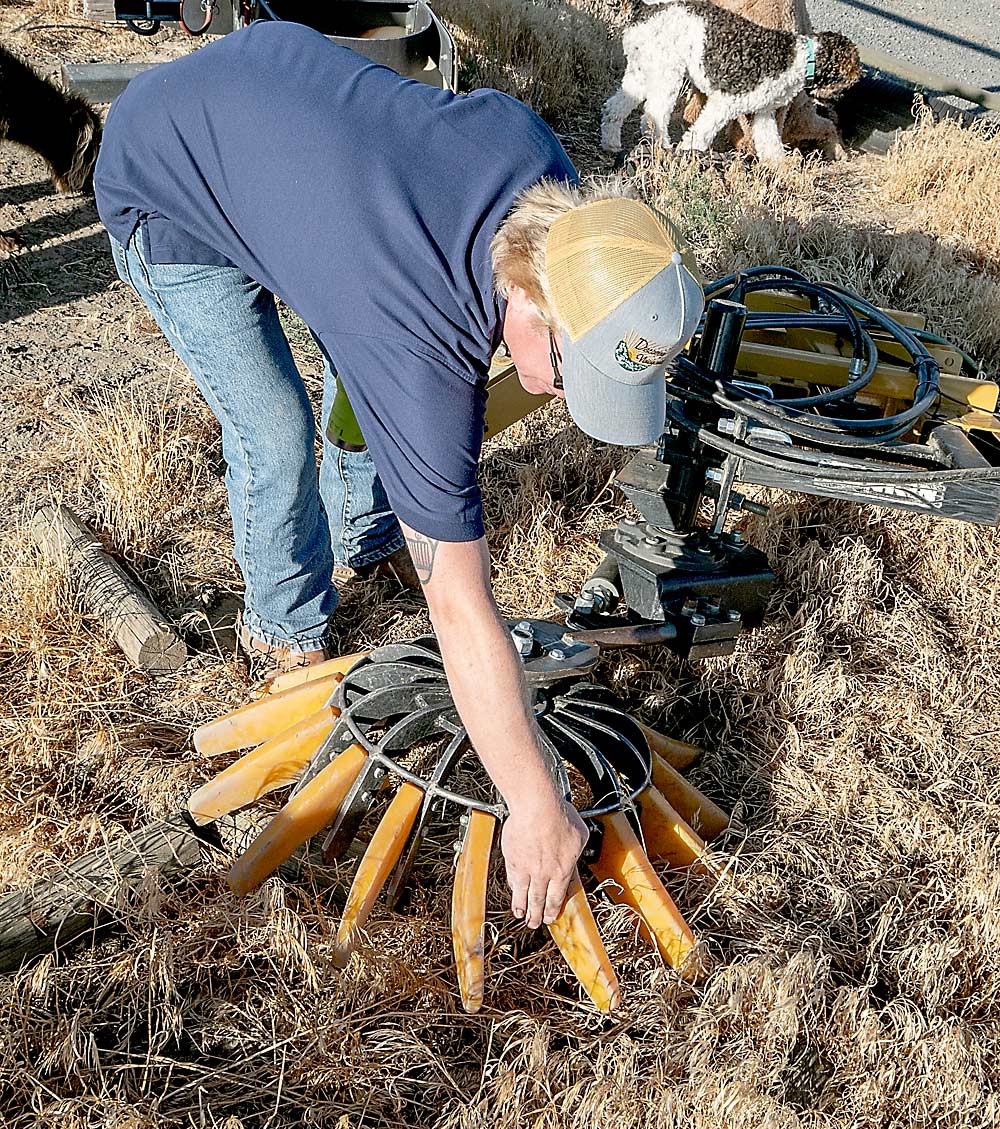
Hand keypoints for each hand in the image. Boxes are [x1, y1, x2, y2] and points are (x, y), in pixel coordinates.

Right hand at [501, 796, 588, 927]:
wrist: (537, 808)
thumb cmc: (560, 817)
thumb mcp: (580, 835)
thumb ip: (576, 850)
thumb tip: (575, 853)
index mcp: (562, 870)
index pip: (557, 897)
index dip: (553, 909)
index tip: (551, 916)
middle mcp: (544, 874)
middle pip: (539, 900)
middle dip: (537, 915)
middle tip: (535, 923)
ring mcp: (526, 867)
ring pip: (523, 894)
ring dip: (522, 907)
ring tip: (521, 915)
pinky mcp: (512, 858)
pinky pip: (512, 878)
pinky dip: (512, 889)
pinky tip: (512, 892)